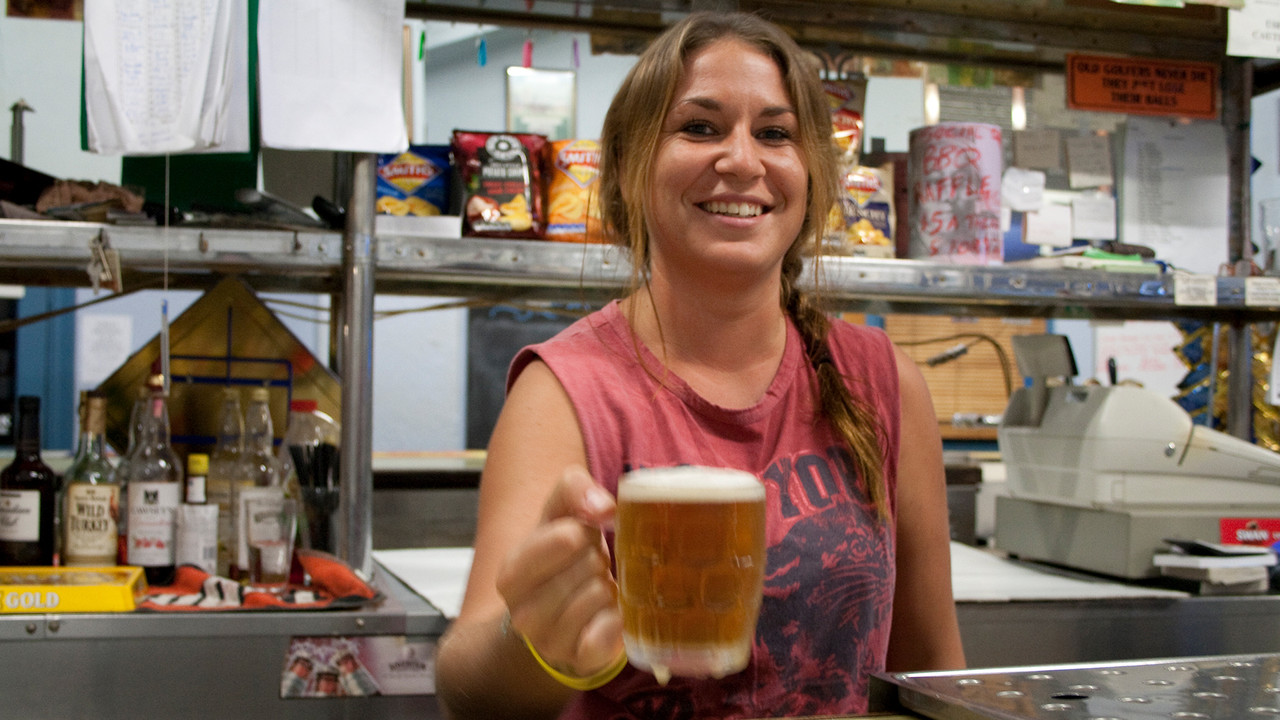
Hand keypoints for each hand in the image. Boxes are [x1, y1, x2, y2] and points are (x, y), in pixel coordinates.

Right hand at [496, 465, 623, 677]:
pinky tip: (604, 614)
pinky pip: (612, 629)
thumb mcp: (560, 511)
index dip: (583, 531)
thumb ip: (575, 489)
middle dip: (597, 558)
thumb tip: (605, 508)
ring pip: (601, 593)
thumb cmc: (562, 556)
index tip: (578, 537)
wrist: (560, 614)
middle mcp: (522, 613)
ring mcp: (550, 642)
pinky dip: (617, 616)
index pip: (565, 539)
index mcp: (511, 572)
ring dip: (607, 585)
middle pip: (589, 565)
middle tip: (586, 567)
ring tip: (592, 588)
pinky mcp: (580, 660)